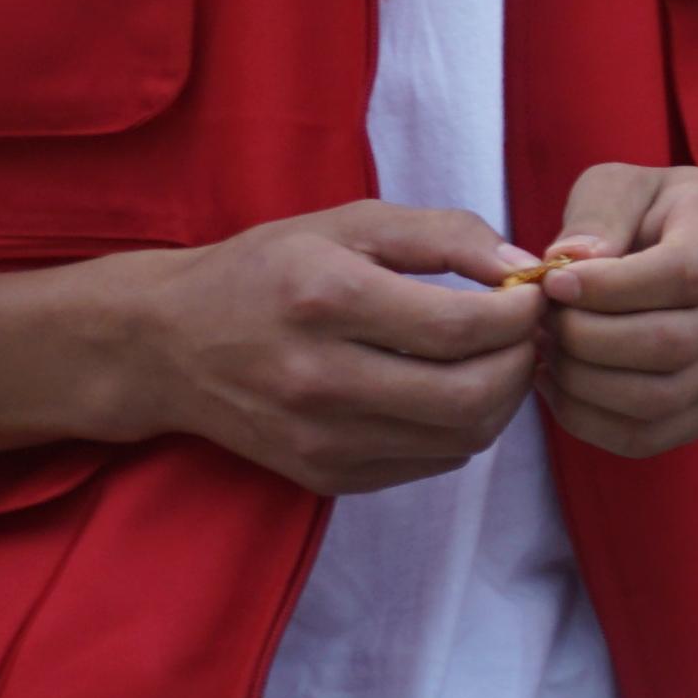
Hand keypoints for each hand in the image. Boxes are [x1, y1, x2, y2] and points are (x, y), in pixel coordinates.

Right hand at [118, 204, 543, 493]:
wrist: (166, 345)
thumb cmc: (266, 271)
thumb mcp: (348, 224)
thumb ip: (443, 234)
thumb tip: (520, 266)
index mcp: (328, 299)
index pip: (462, 327)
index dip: (520, 313)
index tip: (530, 293)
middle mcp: (319, 377)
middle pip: (470, 396)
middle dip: (521, 362)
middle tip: (526, 332)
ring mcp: (319, 437)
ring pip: (460, 439)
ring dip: (502, 400)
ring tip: (497, 359)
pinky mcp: (323, 473)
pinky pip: (429, 464)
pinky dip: (462, 430)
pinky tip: (452, 390)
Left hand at [529, 162, 697, 459]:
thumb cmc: (660, 217)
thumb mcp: (628, 184)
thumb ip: (599, 211)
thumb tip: (570, 261)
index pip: (684, 274)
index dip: (609, 287)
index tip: (554, 282)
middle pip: (671, 345)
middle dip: (586, 339)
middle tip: (544, 321)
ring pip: (659, 399)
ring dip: (583, 384)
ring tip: (549, 352)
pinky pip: (648, 436)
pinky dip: (589, 421)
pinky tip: (561, 386)